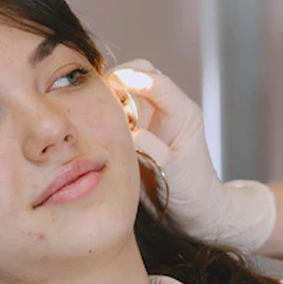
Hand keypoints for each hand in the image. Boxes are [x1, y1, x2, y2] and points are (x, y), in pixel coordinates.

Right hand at [108, 60, 274, 252]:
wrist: (192, 210)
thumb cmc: (192, 193)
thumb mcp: (175, 174)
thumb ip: (156, 152)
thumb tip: (133, 135)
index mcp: (184, 113)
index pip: (159, 83)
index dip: (136, 78)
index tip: (116, 80)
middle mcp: (167, 109)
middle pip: (139, 73)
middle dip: (117, 78)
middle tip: (96, 98)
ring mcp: (149, 116)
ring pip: (124, 88)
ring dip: (106, 93)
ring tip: (90, 112)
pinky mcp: (134, 127)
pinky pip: (114, 108)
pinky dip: (101, 110)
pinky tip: (90, 125)